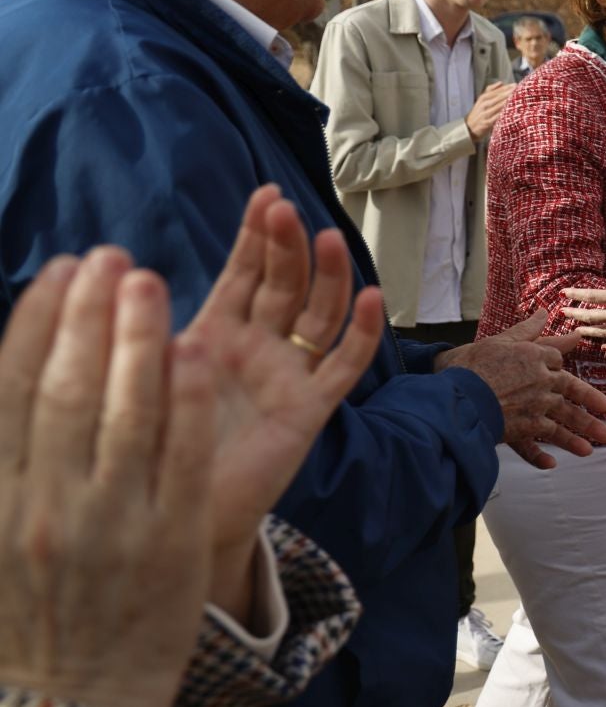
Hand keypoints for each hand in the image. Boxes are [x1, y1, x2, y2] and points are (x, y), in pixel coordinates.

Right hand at [0, 250, 214, 706]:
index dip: (37, 321)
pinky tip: (195, 348)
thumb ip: (4, 452)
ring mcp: (111, 521)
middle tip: (114, 259)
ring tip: (149, 282)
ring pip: (126, 409)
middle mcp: (45, 503)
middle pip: (69, 385)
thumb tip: (15, 375)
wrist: (68, 704)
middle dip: (90, 312)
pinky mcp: (169, 539)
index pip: (12, 388)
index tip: (60, 272)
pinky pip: (182, 452)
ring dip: (138, 336)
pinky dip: (187, 396)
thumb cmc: (26, 609)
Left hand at [176, 186, 387, 616]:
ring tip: (327, 240)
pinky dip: (362, 333)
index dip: (255, 234)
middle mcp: (260, 345)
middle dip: (286, 245)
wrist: (179, 510)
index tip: (266, 195)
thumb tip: (132, 279)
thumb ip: (152, 332)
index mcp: (219, 332)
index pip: (244, 271)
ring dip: (328, 275)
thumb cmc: (160, 442)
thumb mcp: (150, 374)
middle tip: (285, 212)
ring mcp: (290, 373)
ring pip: (319, 314)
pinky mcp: (312, 407)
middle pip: (285, 283)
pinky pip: (344, 366)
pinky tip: (372, 298)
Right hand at [438, 312, 605, 470]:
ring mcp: (534, 407)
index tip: (565, 378)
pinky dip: (539, 457)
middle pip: (572, 395)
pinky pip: (531, 445)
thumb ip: (528, 329)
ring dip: (575, 439)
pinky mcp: (521, 427)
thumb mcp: (502, 340)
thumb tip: (544, 311)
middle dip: (589, 410)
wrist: (453, 392)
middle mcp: (541, 382)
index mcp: (536, 357)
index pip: (556, 362)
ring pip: (561, 423)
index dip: (559, 369)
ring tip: (590, 450)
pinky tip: (551, 464)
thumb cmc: (472, 363)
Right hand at [465, 82, 513, 141]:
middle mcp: (483, 105)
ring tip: (514, 98)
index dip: (505, 88)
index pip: (495, 91)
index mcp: (483, 98)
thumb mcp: (482, 100)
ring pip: (496, 107)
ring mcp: (484, 114)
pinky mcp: (486, 123)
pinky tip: (509, 111)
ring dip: (506, 102)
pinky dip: (502, 114)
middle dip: (507, 93)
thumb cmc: (479, 112)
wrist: (469, 127)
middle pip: (496, 98)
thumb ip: (490, 90)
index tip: (514, 84)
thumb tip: (500, 82)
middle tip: (516, 89)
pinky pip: (495, 118)